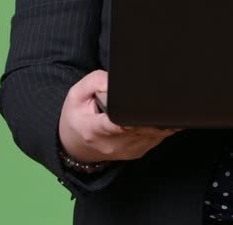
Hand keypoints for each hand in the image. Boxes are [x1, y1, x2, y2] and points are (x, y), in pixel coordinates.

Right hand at [58, 69, 178, 163]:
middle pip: (141, 126)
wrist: (76, 146)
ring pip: (153, 132)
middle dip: (147, 110)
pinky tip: (150, 116)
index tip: (141, 110)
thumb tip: (116, 79)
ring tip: (146, 106)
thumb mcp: (77, 95)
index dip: (132, 118)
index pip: (117, 125)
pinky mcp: (138, 152)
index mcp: (95, 130)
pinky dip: (157, 125)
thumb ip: (95, 82)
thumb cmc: (77, 118)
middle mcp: (113, 144)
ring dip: (155, 118)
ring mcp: (128, 151)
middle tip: (147, 97)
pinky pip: (156, 137)